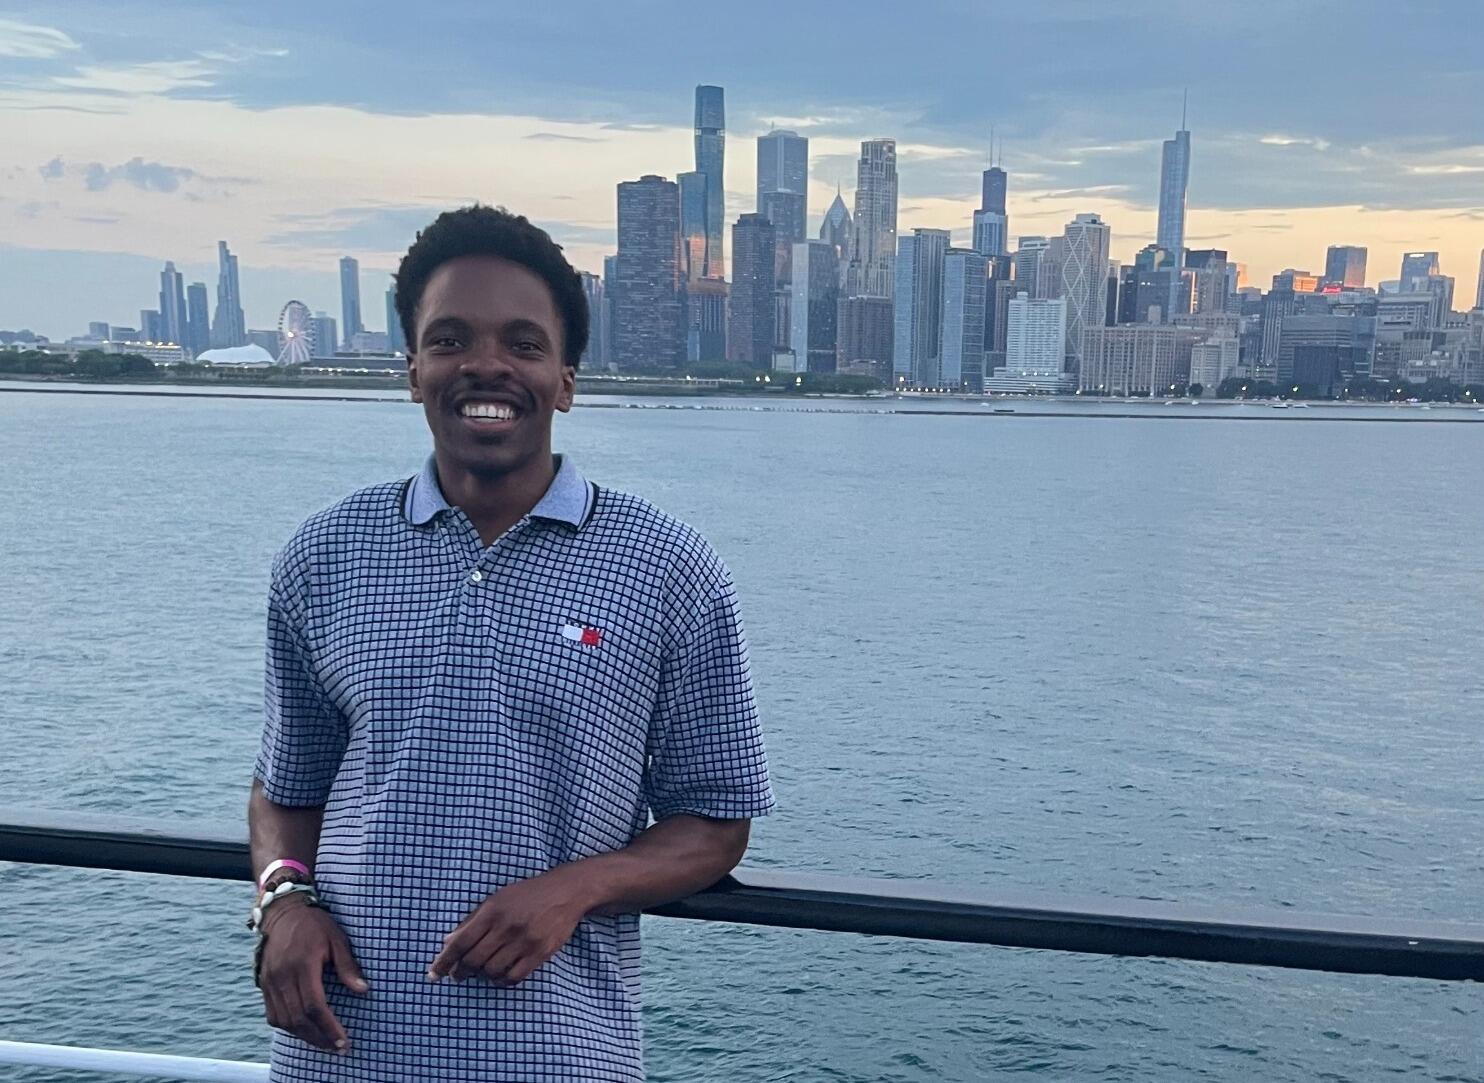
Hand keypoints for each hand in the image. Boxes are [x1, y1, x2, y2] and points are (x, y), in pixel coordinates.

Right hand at [258, 898, 369, 1053]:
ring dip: (304, 1036)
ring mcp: (270, 981)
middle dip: (319, 1037)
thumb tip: (363, 990)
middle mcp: (282, 976)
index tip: (342, 1041)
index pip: (314, 1006)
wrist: (282, 912)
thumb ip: (348, 966)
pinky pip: (273, 1015)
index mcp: (302, 964)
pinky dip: (289, 1027)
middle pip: (298, 1019)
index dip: (328, 1027)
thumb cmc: (315, 924)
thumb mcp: (337, 937)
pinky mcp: (264, 984)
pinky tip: (305, 1030)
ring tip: (324, 1042)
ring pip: (284, 1020)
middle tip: (337, 1048)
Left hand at [427, 869, 591, 985]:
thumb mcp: (496, 900)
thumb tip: (447, 943)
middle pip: (474, 960)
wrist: (566, 892)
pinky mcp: (540, 953)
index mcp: (492, 911)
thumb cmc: (527, 895)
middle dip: (461, 972)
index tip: (434, 973)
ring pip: (492, 971)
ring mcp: (525, 941)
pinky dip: (502, 980)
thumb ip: (471, 921)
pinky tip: (500, 974)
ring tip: (483, 970)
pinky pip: (513, 977)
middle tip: (458, 975)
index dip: (444, 961)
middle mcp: (507, 926)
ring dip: (483, 975)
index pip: (460, 942)